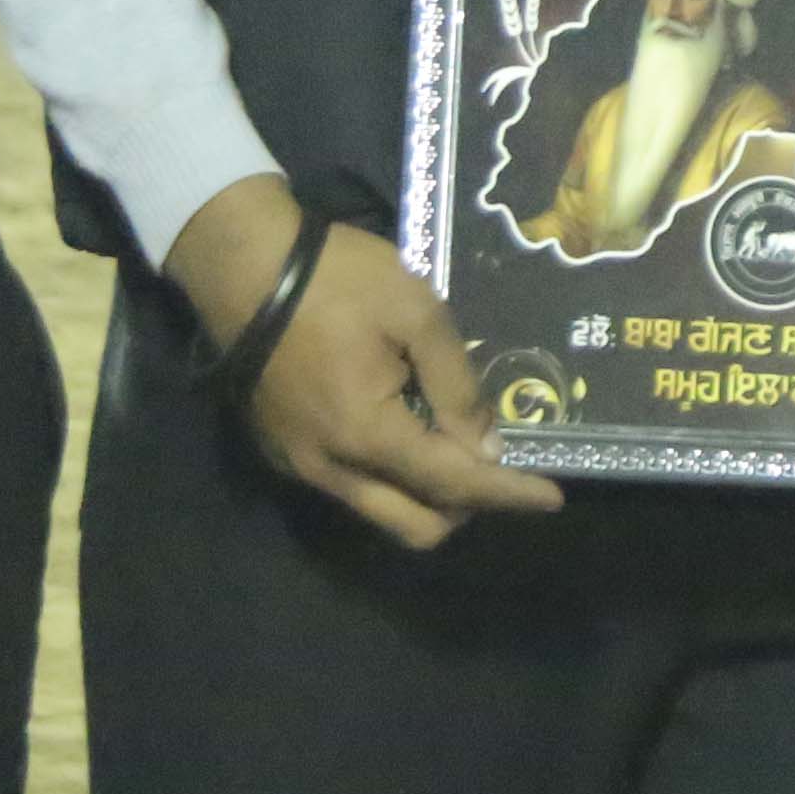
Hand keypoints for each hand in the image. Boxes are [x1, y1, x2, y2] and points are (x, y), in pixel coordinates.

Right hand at [167, 178, 564, 552]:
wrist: (242, 266)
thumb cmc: (335, 279)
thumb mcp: (415, 312)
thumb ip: (456, 384)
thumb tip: (486, 447)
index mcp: (367, 435)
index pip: (453, 485)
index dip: (507, 494)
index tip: (552, 498)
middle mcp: (331, 470)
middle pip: (416, 527)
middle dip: (466, 508)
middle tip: (495, 466)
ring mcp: (300, 467)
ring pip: (380, 513)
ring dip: (426, 496)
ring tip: (453, 446)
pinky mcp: (283, 454)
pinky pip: (351, 489)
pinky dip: (389, 478)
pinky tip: (405, 432)